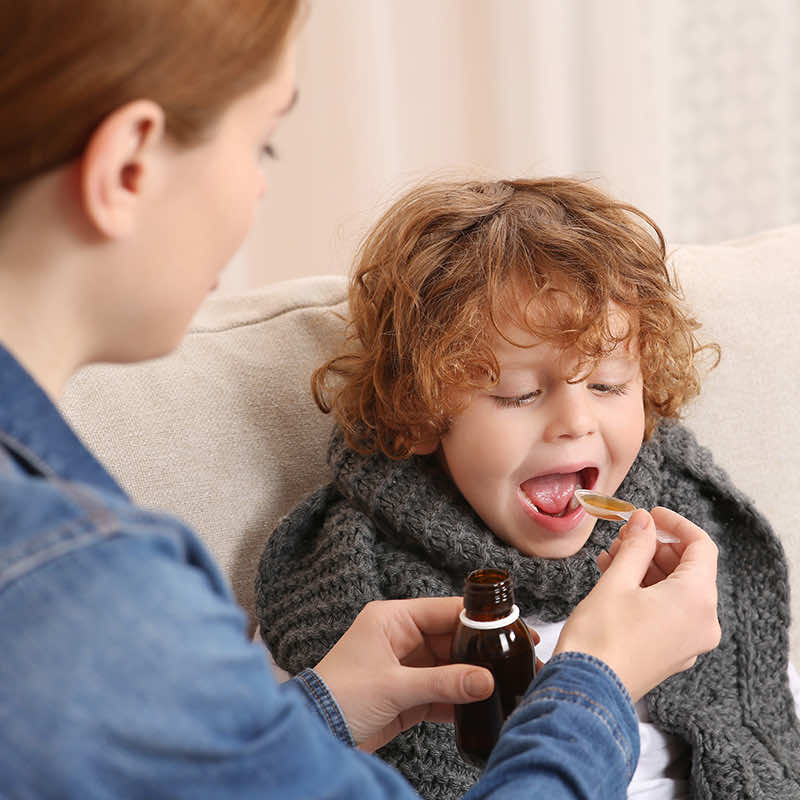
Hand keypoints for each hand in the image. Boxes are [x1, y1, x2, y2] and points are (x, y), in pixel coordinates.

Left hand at [313, 597, 494, 751]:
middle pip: (451, 638)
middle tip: (516, 656)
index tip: (509, 625)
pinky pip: (441, 691)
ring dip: (473, 676)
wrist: (313, 733)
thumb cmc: (339, 696)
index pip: (444, 611)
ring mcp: (404, 667)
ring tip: (507, 681)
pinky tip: (483, 706)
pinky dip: (459, 699)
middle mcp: (400, 638)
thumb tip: (486, 680)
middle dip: (481, 650)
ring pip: (449, 666)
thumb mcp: (394, 687)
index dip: (477, 618)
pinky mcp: (406, 695)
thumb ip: (443, 682)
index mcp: (392, 620)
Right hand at [554, 507, 720, 701]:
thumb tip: (644, 521)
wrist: (587, 690)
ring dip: (648, 567)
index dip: (675, 524)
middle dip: (656, 546)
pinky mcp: (672, 652)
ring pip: (677, 590)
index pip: (701, 547)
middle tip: (624, 535)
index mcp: (696, 601)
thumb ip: (636, 546)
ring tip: (613, 554)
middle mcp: (702, 623)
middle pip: (689, 569)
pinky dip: (648, 590)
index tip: (649, 515)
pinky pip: (669, 610)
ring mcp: (689, 641)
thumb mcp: (617, 582)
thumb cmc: (601, 637)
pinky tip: (615, 577)